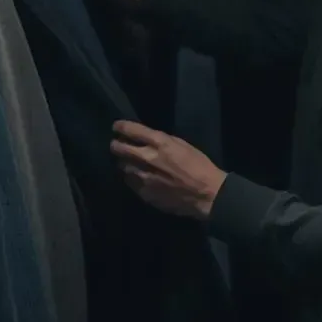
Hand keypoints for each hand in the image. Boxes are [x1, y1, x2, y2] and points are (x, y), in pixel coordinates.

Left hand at [110, 120, 226, 220]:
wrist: (206, 194)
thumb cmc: (199, 166)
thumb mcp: (182, 145)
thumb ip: (161, 142)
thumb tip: (145, 140)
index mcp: (160, 143)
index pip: (131, 130)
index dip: (121, 126)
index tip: (116, 126)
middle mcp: (147, 158)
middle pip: (119, 148)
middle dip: (115, 144)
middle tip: (116, 144)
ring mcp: (143, 177)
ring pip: (122, 166)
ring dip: (124, 162)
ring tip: (127, 161)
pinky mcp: (144, 193)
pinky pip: (130, 182)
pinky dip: (131, 177)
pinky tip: (137, 176)